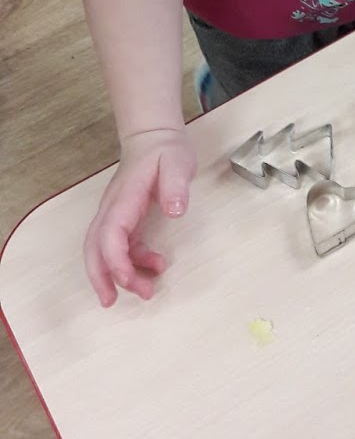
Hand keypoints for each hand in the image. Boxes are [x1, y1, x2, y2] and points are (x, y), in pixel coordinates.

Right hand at [84, 128, 196, 306]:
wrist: (154, 136)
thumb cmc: (165, 149)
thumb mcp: (178, 162)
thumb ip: (176, 185)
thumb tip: (175, 210)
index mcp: (123, 199)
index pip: (109, 234)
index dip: (115, 261)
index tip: (129, 280)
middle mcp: (112, 209)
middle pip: (94, 247)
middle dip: (100, 277)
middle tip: (112, 302)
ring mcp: (116, 214)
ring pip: (103, 250)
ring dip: (116, 275)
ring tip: (144, 291)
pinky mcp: (124, 219)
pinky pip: (120, 246)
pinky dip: (131, 262)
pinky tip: (154, 266)